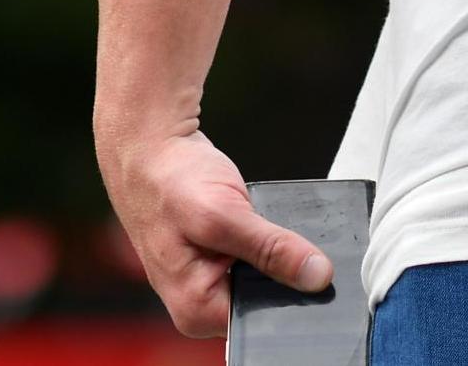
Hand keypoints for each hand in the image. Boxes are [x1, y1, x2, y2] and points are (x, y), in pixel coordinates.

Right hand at [99, 128, 332, 336]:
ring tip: (268, 223)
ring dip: (280, 251)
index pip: (264, 317)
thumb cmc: (170, 182)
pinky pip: (260, 258)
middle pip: (267, 298)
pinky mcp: (221, 260)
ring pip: (268, 277)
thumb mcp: (223, 215)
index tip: (315, 269)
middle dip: (286, 270)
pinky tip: (262, 220)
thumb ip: (271, 249)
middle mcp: (202, 304)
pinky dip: (269, 239)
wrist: (151, 150)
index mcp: (197, 310)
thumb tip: (317, 275)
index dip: (295, 294)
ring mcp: (211, 281)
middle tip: (284, 235)